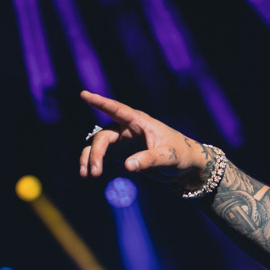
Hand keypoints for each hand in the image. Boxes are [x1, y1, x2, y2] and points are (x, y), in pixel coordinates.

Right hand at [78, 90, 208, 186]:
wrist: (185, 165)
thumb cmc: (181, 154)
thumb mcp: (168, 157)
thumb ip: (148, 160)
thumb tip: (127, 166)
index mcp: (139, 122)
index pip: (117, 109)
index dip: (100, 102)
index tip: (84, 94)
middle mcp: (128, 128)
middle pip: (104, 136)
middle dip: (96, 152)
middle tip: (94, 173)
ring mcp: (123, 141)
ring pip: (99, 145)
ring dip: (90, 158)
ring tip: (87, 176)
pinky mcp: (122, 153)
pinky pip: (103, 155)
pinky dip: (94, 163)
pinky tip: (88, 175)